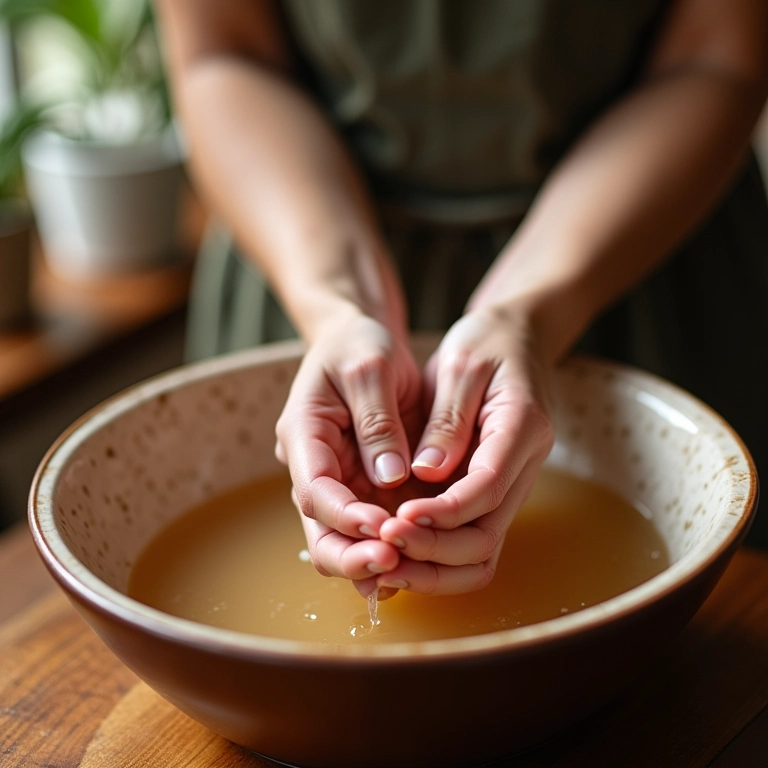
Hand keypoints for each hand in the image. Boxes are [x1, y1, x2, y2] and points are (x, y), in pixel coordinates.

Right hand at [275, 314, 422, 597]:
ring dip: (371, 560)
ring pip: (343, 539)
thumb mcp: (370, 368)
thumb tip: (391, 478)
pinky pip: (370, 529)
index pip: (315, 490)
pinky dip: (389, 549)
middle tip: (393, 564)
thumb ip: (377, 421)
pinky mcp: (364, 487)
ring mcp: (340, 481)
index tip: (382, 527)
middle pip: (321, 530)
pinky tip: (416, 563)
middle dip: (352, 554)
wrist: (361, 339)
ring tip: (409, 572)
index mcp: (305, 434)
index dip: (345, 516)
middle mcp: (316, 466)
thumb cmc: (360, 345)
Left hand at [377, 307, 554, 593]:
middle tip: (384, 546)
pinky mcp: (494, 488)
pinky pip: (471, 534)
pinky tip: (399, 550)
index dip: (444, 512)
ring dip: (436, 566)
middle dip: (435, 552)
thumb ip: (447, 420)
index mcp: (522, 426)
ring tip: (386, 562)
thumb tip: (426, 473)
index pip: (488, 487)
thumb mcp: (460, 365)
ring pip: (483, 549)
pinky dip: (438, 553)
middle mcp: (525, 464)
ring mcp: (512, 481)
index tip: (397, 519)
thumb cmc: (487, 342)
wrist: (518, 336)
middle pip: (488, 536)